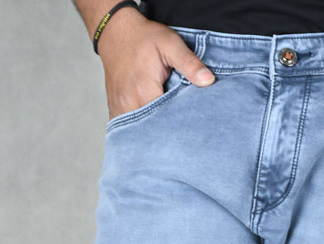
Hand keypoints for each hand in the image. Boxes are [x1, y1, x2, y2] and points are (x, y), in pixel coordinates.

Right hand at [98, 8, 215, 120]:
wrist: (114, 32)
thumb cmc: (143, 37)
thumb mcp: (170, 44)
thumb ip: (189, 63)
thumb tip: (208, 80)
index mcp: (144, 90)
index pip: (167, 120)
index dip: (180, 123)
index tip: (190, 122)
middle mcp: (129, 103)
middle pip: (153, 129)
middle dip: (168, 131)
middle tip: (181, 127)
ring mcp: (119, 108)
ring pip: (139, 132)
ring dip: (153, 131)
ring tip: (166, 125)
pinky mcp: (114, 109)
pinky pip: (127, 128)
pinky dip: (140, 129)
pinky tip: (150, 124)